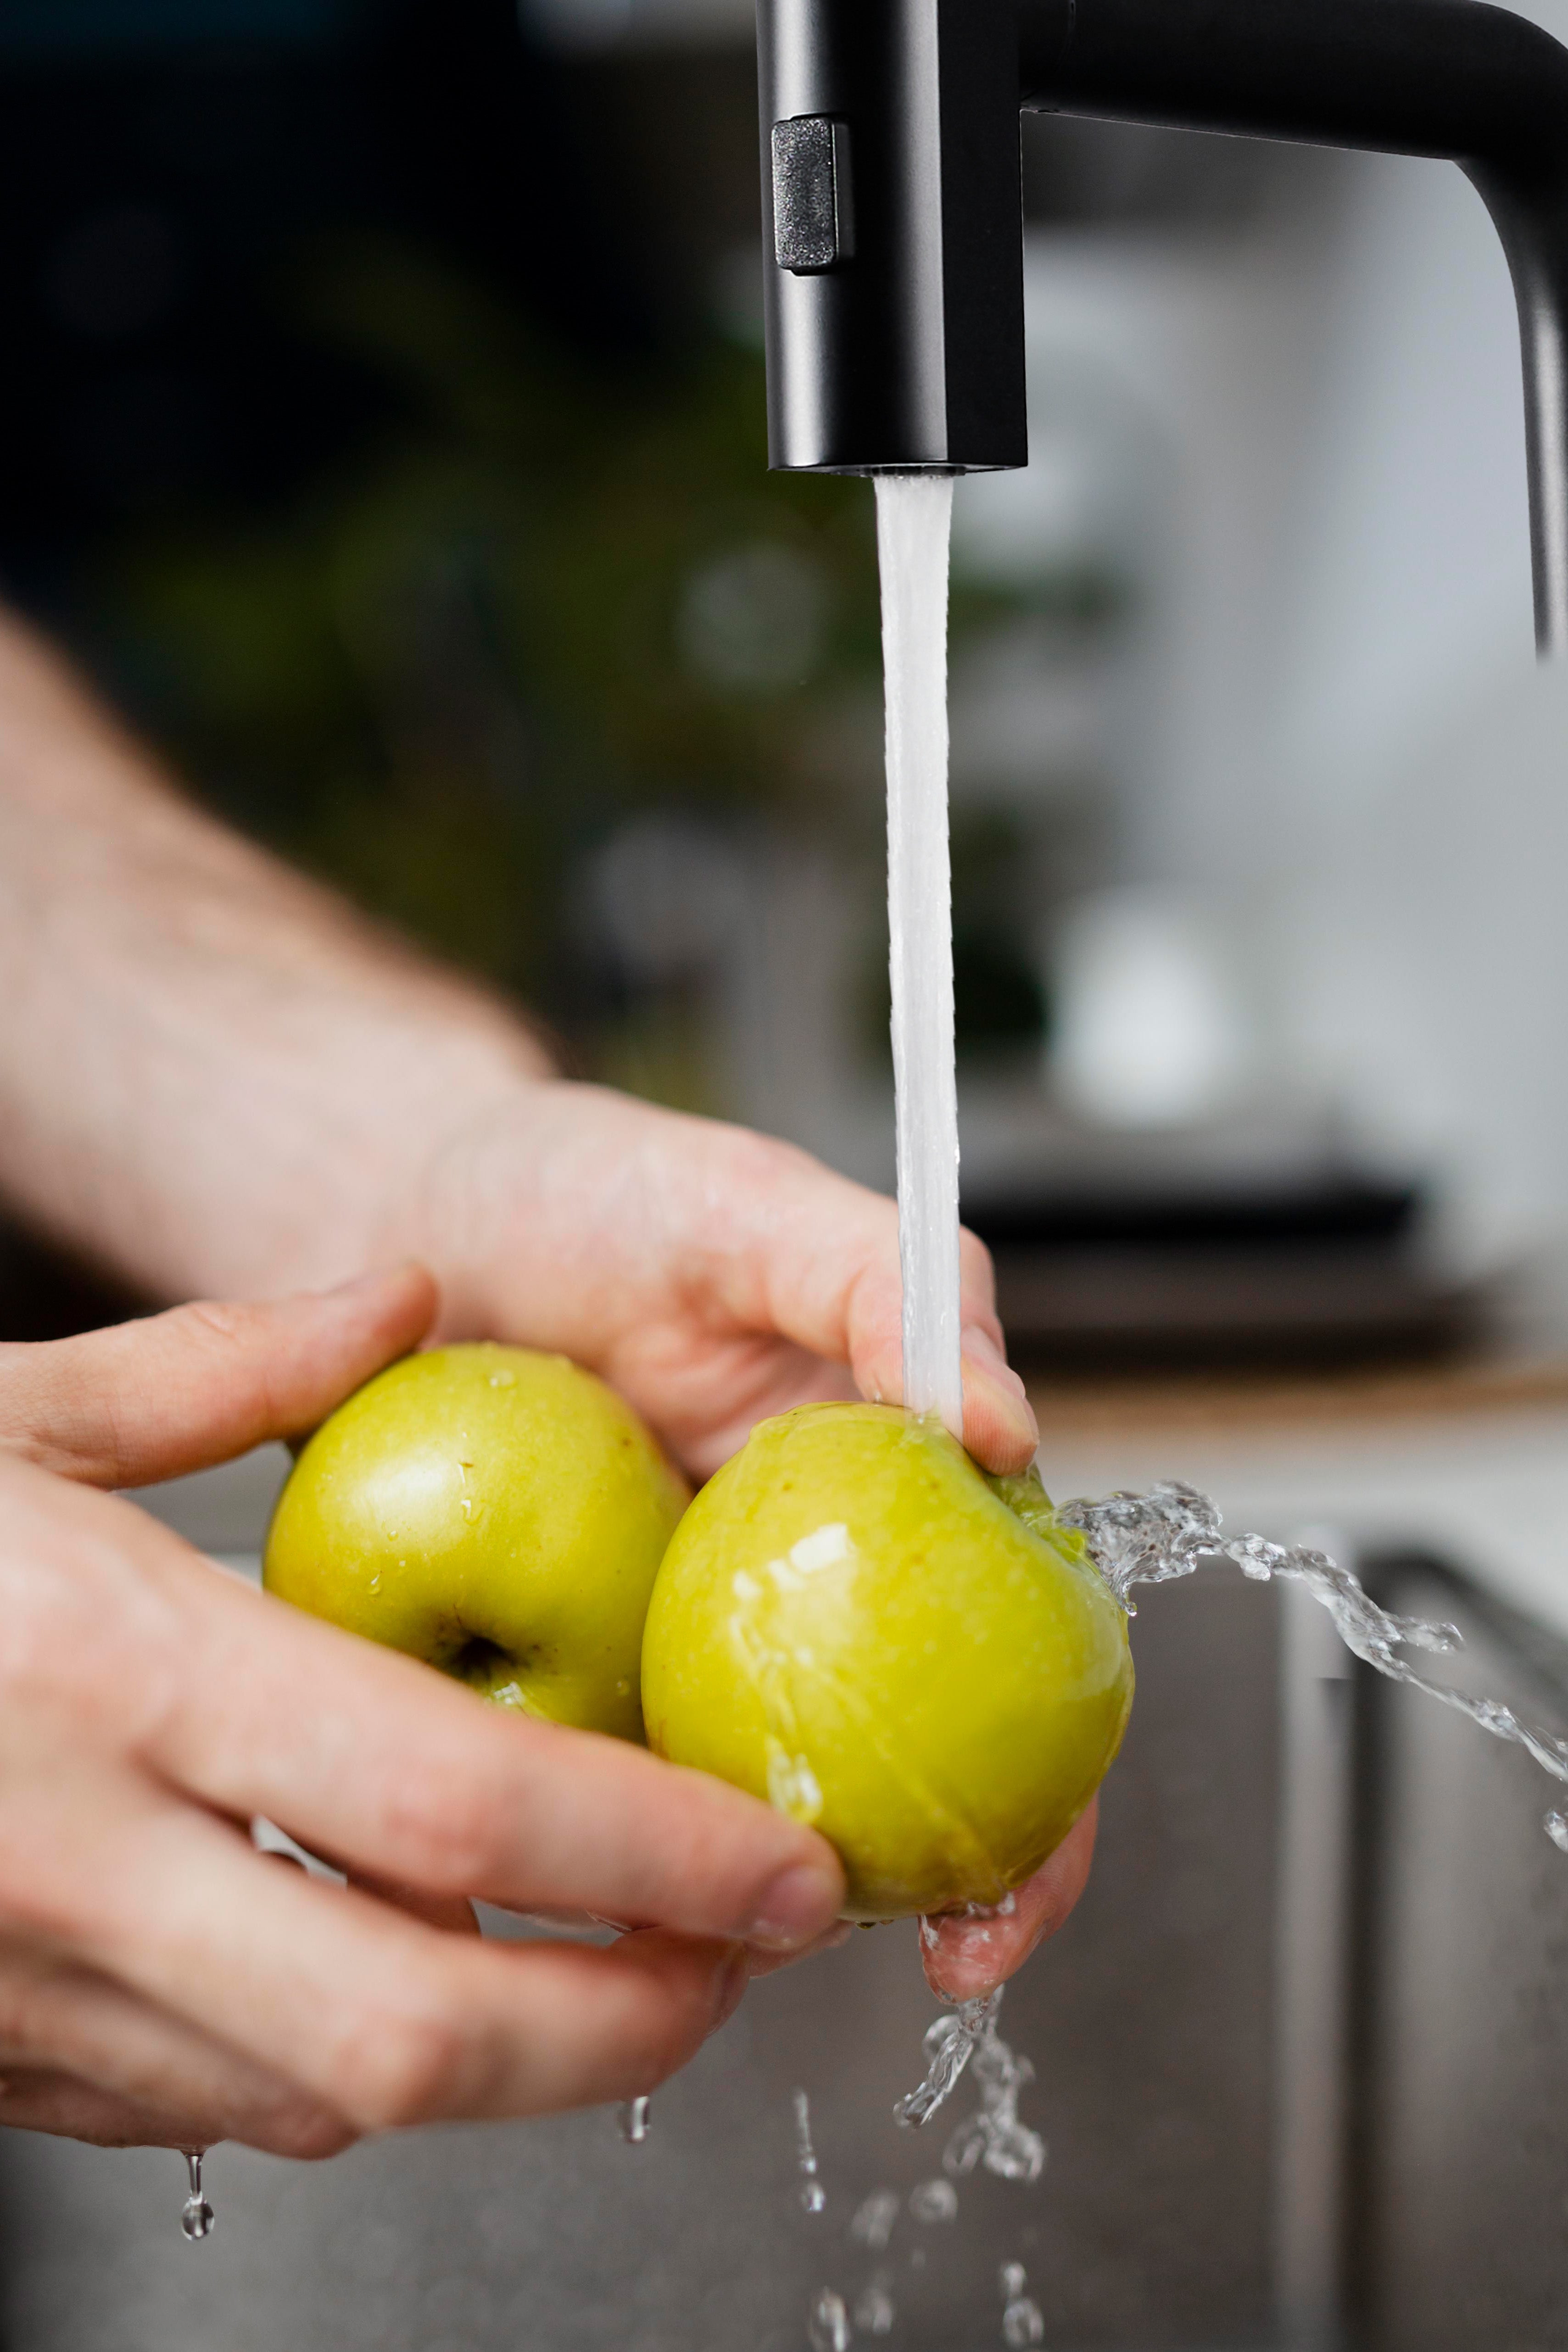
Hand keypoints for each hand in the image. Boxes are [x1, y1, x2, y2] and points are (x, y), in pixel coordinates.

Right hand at [0, 1268, 843, 2153]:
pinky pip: (209, 2110)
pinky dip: (345, 2069)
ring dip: (503, 2062)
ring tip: (619, 1976)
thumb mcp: (5, 1408)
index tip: (781, 1860)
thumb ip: (224, 1357)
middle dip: (624, 2026)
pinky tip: (404, 1983)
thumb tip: (400, 1296)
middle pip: (418, 2028)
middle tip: (738, 1967)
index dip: (653, 1856)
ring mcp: (21, 1983)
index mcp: (111, 1668)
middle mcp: (73, 1853)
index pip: (455, 1806)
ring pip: (324, 2098)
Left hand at [384, 1082, 1083, 1994]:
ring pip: (762, 1802)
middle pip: (918, 1764)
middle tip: (938, 1960)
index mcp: (897, 1489)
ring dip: (771, 1897)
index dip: (1048, 1793)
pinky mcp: (570, 1663)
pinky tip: (600, 1886)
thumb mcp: (747, 1205)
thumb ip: (886, 1286)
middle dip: (948, 1885)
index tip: (1010, 1889)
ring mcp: (690, 1637)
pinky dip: (618, 1842)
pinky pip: (610, 1776)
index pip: (1019, 1652)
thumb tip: (1008, 1427)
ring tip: (746, 1950)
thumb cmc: (595, 1192)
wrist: (412, 1211)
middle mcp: (814, 1585)